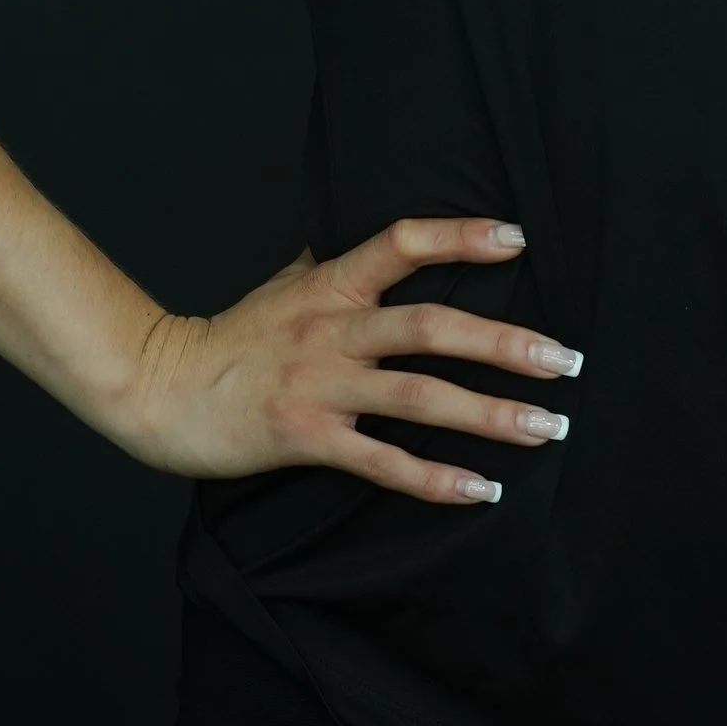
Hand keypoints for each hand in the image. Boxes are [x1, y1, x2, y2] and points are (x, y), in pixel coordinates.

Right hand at [130, 216, 582, 506]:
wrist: (161, 389)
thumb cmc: (230, 338)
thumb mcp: (285, 285)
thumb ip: (337, 268)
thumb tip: (386, 244)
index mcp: (329, 285)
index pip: (401, 243)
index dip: (459, 236)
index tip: (518, 239)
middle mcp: (331, 329)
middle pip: (430, 326)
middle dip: (505, 344)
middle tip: (566, 359)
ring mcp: (320, 384)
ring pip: (418, 395)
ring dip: (489, 413)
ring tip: (547, 426)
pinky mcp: (306, 437)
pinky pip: (381, 460)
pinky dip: (434, 477)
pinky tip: (480, 489)